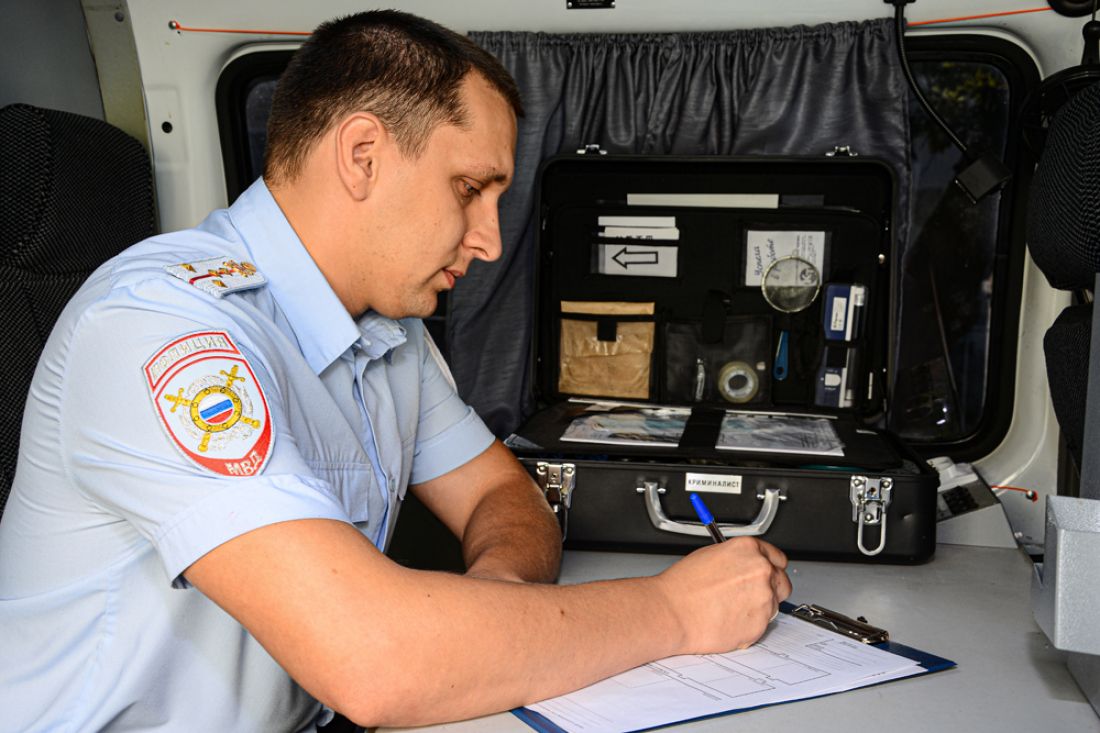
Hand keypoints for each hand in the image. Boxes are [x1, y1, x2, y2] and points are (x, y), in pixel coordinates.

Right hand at [655, 537, 791, 654]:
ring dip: (758, 608)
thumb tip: (747, 566)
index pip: (778, 557)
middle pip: (782, 582)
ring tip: (729, 609)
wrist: (671, 612)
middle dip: (770, 589)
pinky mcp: (760, 624)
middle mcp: (761, 570)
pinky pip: (761, 625)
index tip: (768, 573)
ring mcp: (763, 598)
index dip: (771, 567)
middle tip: (750, 595)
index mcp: (749, 549)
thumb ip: (738, 559)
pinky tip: (728, 620)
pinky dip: (749, 625)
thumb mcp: (711, 556)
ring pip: (772, 606)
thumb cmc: (682, 586)